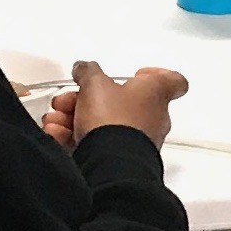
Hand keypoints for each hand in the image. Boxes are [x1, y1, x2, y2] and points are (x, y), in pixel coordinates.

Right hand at [43, 61, 187, 149]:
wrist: (111, 163)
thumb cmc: (115, 122)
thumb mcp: (95, 83)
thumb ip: (88, 71)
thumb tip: (84, 68)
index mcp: (155, 92)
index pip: (172, 80)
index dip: (155, 74)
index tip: (140, 73)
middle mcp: (153, 117)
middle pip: (123, 102)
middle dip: (92, 99)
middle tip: (73, 97)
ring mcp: (140, 141)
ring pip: (106, 123)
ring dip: (78, 118)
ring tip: (59, 118)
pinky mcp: (124, 160)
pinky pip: (98, 144)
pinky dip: (76, 138)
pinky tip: (59, 134)